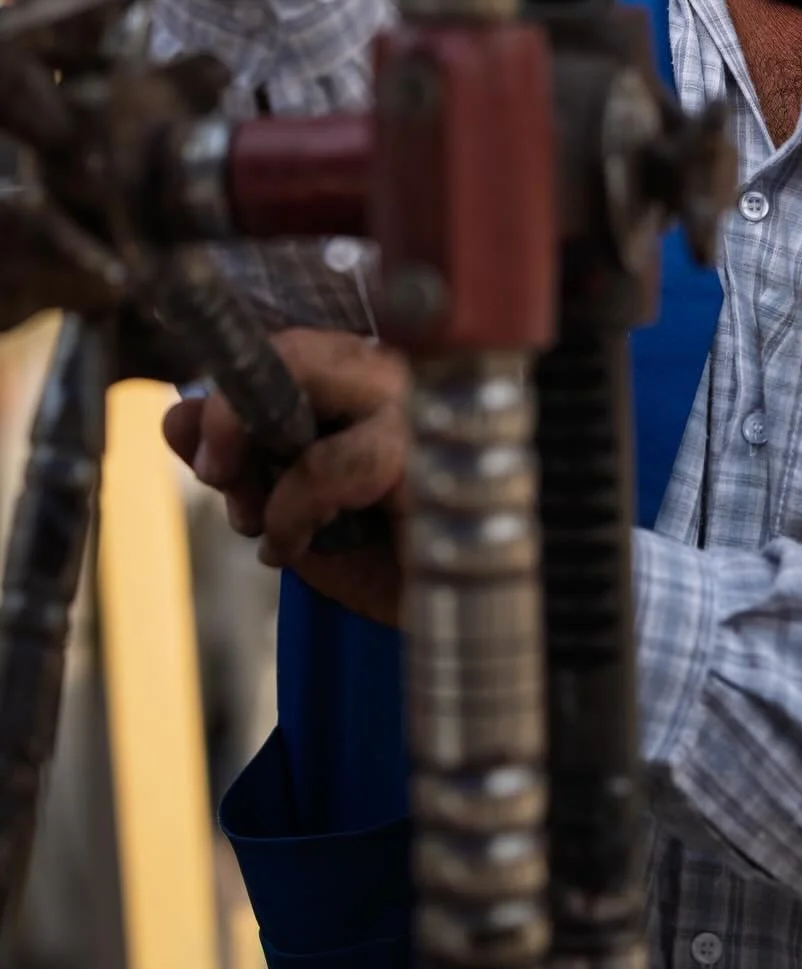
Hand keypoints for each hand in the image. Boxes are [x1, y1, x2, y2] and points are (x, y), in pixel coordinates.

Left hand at [164, 328, 407, 625]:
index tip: (205, 456)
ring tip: (267, 527)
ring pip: (310, 387)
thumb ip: (240, 464)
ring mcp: (418, 405)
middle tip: (216, 473)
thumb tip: (175, 416)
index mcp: (366, 382)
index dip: (230, 394)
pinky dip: (293, 508)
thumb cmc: (389, 559)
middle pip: (297, 350)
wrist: (460, 618)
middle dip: (233, 412)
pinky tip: (294, 544)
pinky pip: (333, 464)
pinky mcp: (432, 450)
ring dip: (263, 467)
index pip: (288, 351)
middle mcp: (396, 378)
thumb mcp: (293, 512)